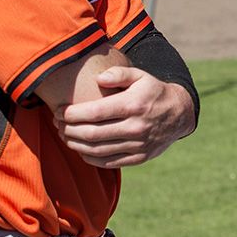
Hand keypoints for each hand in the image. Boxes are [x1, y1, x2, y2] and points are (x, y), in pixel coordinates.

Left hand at [55, 66, 196, 167]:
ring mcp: (137, 145)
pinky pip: (107, 162)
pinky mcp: (138, 158)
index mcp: (133, 105)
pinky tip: (80, 148)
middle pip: (91, 134)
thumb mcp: (141, 75)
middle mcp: (135, 127)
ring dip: (75, 144)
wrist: (180, 114)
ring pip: (96, 150)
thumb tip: (99, 79)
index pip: (94, 113)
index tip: (59, 111)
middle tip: (56, 123)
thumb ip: (119, 73)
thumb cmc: (153, 91)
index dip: (72, 114)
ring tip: (64, 135)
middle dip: (68, 129)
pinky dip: (89, 157)